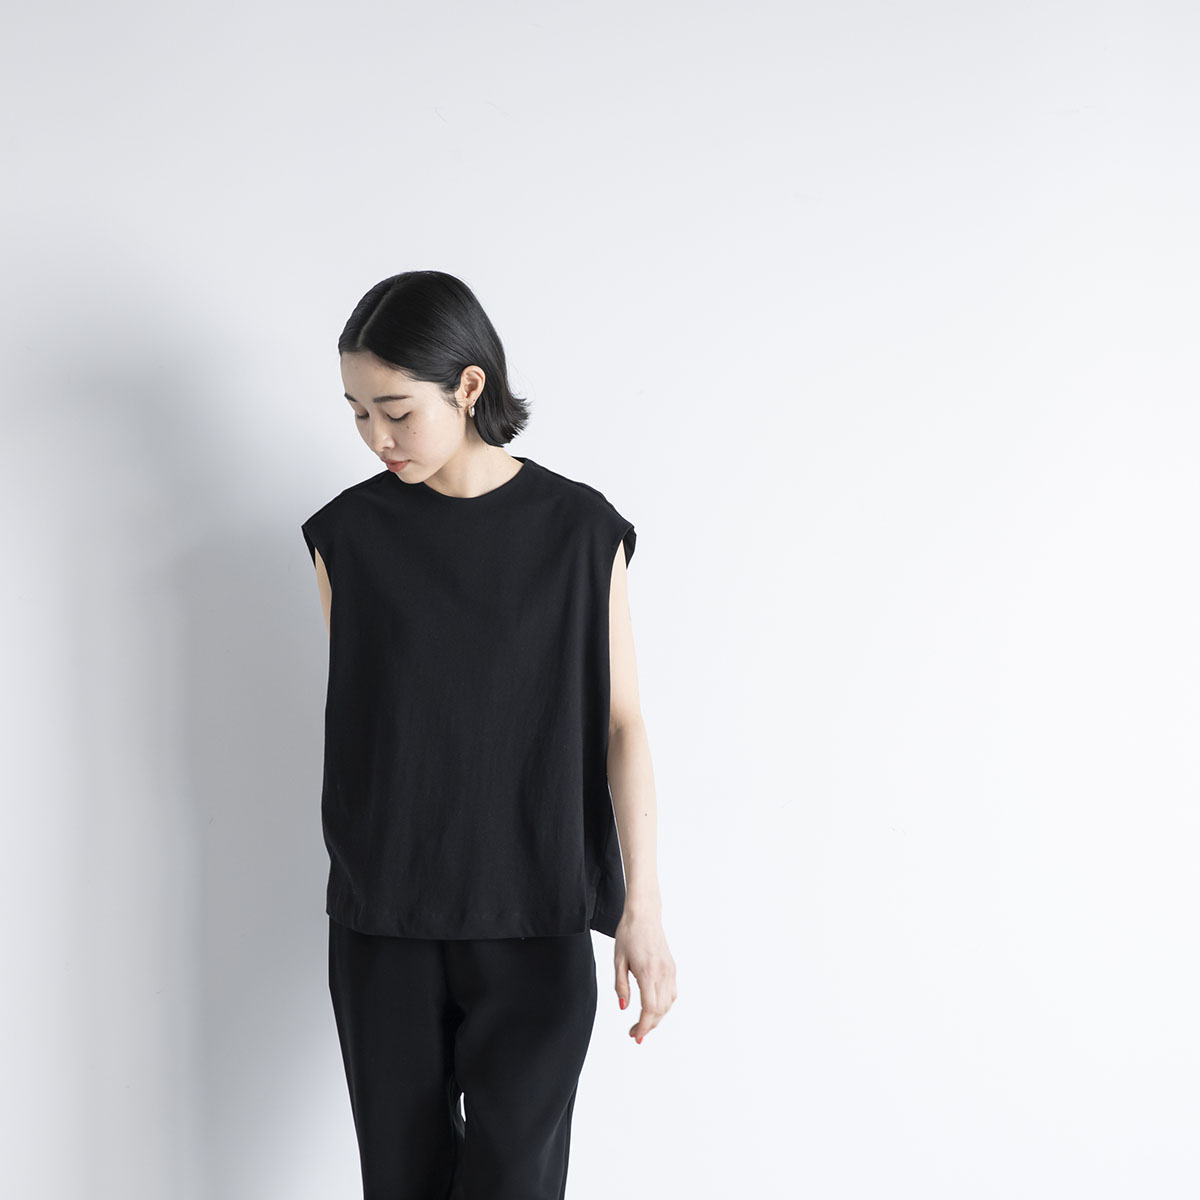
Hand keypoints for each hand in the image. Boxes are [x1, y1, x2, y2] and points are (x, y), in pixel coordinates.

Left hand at [614, 905, 676, 1043]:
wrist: (644, 915)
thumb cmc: (628, 934)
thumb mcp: (618, 960)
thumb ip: (621, 985)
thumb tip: (623, 1008)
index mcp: (647, 972)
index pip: (650, 1008)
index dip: (644, 1026)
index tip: (635, 1036)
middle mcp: (662, 973)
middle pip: (660, 1010)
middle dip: (648, 1026)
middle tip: (634, 1033)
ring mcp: (670, 971)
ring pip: (668, 1004)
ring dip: (657, 1017)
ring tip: (643, 1023)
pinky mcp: (672, 968)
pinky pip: (672, 993)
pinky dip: (664, 1006)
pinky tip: (654, 1008)